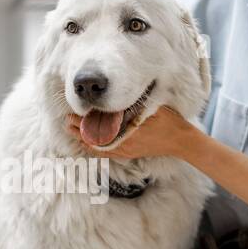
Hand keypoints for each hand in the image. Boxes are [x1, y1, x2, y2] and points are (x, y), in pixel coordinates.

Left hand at [64, 105, 193, 159]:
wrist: (179, 140)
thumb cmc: (167, 121)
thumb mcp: (151, 106)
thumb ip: (135, 102)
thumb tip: (116, 95)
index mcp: (127, 132)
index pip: (99, 128)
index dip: (85, 121)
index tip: (75, 113)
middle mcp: (123, 144)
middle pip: (94, 138)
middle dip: (80, 129)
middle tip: (67, 119)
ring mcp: (124, 150)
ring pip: (97, 147)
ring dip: (83, 138)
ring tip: (71, 129)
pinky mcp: (126, 153)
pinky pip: (105, 153)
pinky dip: (93, 148)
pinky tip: (84, 142)